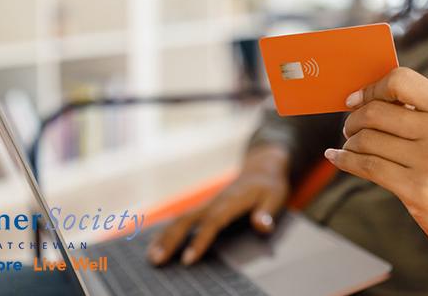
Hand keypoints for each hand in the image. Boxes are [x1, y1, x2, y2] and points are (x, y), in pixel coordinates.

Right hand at [147, 144, 289, 265]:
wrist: (262, 167)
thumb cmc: (269, 185)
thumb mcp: (275, 197)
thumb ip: (267, 212)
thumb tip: (262, 225)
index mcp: (231, 201)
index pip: (212, 222)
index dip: (200, 241)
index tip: (188, 259)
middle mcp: (215, 201)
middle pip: (188, 220)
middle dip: (171, 240)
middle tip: (157, 260)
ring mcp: (208, 203)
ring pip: (182, 219)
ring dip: (165, 236)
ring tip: (151, 257)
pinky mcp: (205, 207)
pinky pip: (184, 218)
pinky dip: (169, 231)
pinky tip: (158, 245)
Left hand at [325, 67, 427, 263]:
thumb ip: (418, 109)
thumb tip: (367, 96)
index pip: (401, 81)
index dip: (371, 88)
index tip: (355, 99)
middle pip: (376, 112)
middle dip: (353, 119)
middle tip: (350, 128)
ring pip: (367, 140)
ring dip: (350, 143)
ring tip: (350, 146)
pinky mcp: (416, 189)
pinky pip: (367, 167)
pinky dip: (345, 160)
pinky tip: (337, 157)